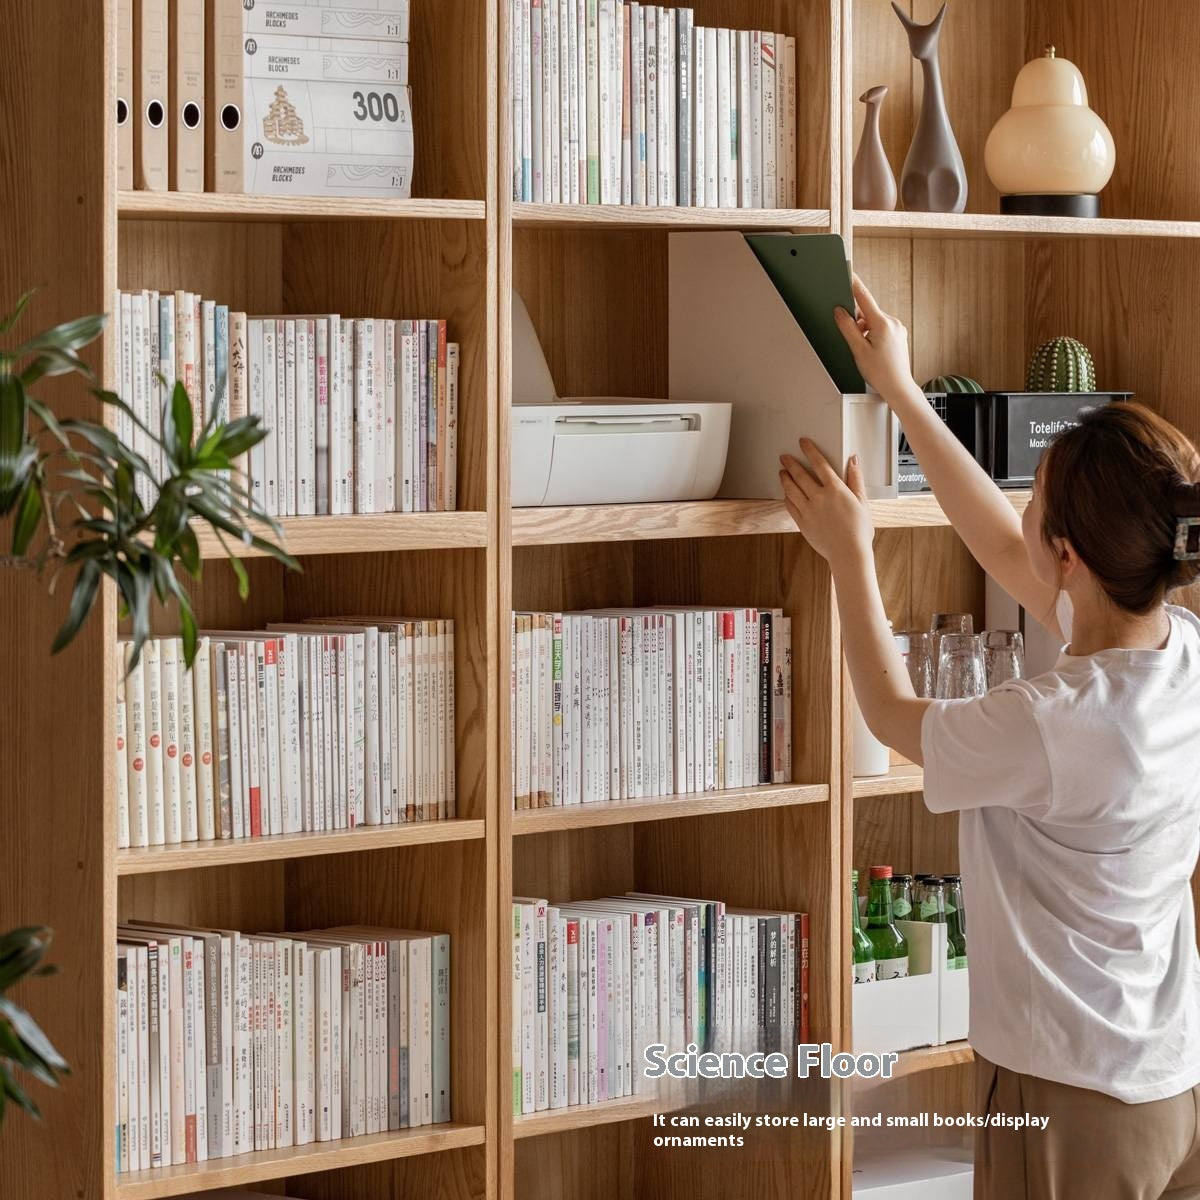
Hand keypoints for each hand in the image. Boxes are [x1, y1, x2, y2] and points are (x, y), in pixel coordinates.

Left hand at [779, 438, 874, 568]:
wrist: (848, 553)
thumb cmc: (858, 530)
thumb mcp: (863, 502)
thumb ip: (856, 479)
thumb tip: (853, 460)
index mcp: (835, 490)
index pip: (819, 464)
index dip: (810, 451)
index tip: (803, 443)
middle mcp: (819, 498)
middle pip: (800, 475)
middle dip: (791, 463)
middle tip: (784, 457)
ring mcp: (808, 511)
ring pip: (791, 490)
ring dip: (785, 479)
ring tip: (782, 472)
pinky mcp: (802, 523)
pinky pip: (790, 506)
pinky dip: (786, 497)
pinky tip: (786, 494)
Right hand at [835, 275, 921, 406]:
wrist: (898, 387)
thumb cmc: (881, 373)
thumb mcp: (858, 350)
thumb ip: (848, 328)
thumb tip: (840, 312)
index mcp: (882, 324)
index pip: (864, 298)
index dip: (854, 284)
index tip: (848, 272)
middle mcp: (893, 322)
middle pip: (867, 312)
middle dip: (857, 322)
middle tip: (855, 341)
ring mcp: (897, 328)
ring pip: (874, 321)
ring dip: (865, 331)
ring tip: (866, 351)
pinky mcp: (899, 335)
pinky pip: (881, 328)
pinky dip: (872, 335)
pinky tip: (873, 351)